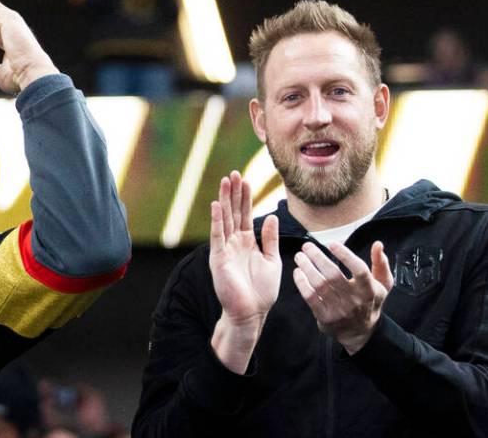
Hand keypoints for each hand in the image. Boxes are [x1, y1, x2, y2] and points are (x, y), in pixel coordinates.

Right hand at [209, 171, 280, 372]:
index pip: (245, 214)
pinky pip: (217, 235)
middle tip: (233, 173)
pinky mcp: (219, 258)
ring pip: (224, 219)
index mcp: (247, 242)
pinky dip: (216, 220)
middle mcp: (234, 242)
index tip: (245, 179)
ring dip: (224, 200)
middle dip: (234, 193)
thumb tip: (270, 217)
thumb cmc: (262, 291)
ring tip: (225, 181)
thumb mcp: (272, 261)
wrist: (252, 313)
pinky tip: (216, 205)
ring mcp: (225, 248)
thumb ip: (269, 239)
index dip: (245, 197)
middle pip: (233, 212)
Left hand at [293, 240, 392, 354]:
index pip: (359, 270)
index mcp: (369, 290)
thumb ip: (381, 263)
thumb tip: (378, 244)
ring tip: (299, 256)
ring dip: (306, 267)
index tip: (332, 243)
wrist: (360, 332)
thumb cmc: (369, 302)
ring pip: (319, 284)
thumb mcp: (383, 285)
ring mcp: (339, 309)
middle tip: (307, 246)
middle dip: (317, 257)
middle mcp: (354, 300)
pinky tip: (298, 272)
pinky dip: (301, 283)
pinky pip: (310, 297)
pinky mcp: (325, 317)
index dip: (345, 255)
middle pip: (333, 275)